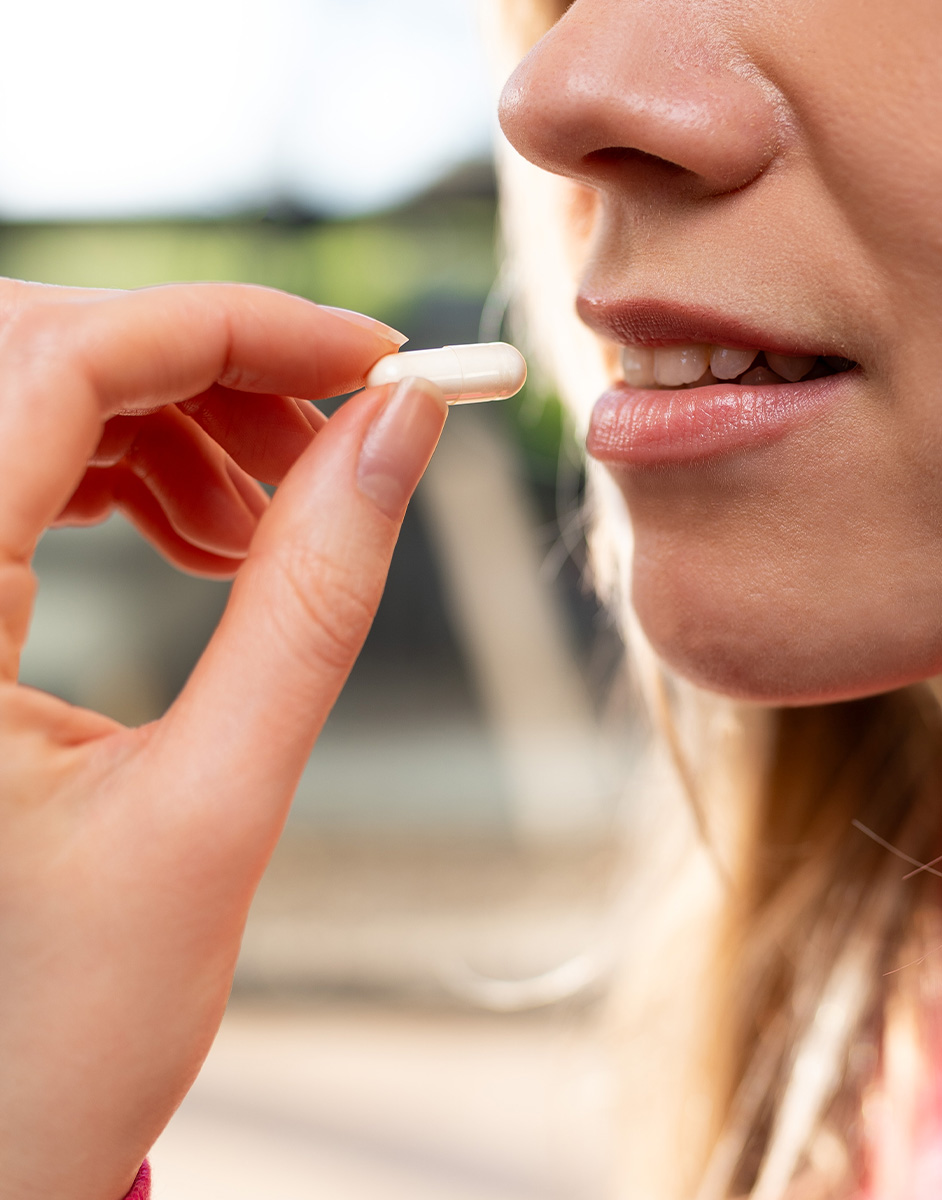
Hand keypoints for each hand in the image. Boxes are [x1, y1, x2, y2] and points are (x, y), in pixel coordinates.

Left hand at [0, 279, 446, 1198]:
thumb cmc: (59, 1031)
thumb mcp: (214, 809)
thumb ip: (312, 601)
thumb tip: (398, 436)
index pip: (59, 364)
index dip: (228, 327)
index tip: (369, 355)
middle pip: (36, 356)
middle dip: (206, 366)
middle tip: (338, 430)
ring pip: (32, 403)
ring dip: (176, 422)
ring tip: (276, 512)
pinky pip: (23, 474)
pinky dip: (132, 473)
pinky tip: (214, 538)